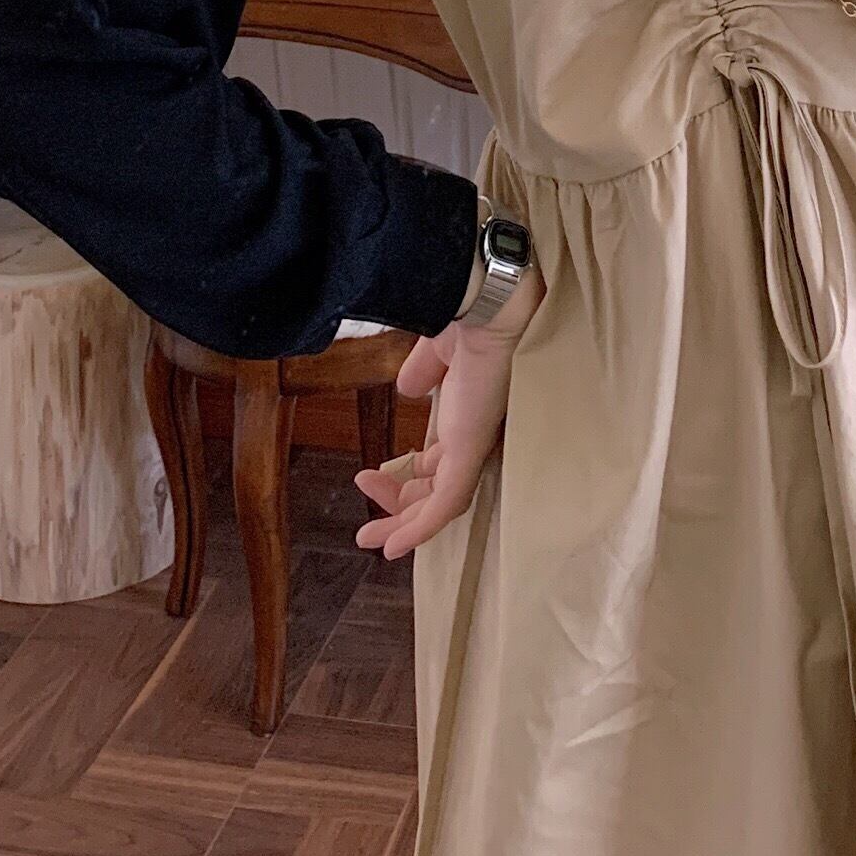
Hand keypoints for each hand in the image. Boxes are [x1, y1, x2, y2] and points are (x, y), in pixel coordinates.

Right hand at [352, 262, 543, 558]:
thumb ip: (423, 373)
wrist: (488, 309)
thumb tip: (408, 387)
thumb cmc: (469, 322)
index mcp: (467, 418)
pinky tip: (393, 547)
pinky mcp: (471, 456)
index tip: (371, 477)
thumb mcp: (437, 354)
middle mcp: (474, 440)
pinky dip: (419, 529)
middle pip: (435, 490)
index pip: (437, 462)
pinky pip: (446, 505)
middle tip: (368, 528)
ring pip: (439, 506)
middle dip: (399, 509)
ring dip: (403, 526)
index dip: (407, 477)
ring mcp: (474, 451)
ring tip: (369, 540)